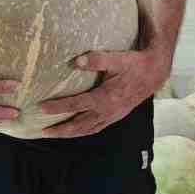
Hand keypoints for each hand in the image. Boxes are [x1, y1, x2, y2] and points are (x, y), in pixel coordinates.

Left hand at [40, 48, 170, 138]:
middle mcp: (107, 111)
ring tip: (54, 134)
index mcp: (104, 98)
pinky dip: (83, 131)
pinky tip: (75, 130)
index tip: (40, 108)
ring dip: (70, 133)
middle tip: (42, 132)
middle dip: (60, 130)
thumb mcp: (116, 59)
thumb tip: (76, 61)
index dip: (57, 107)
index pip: (75, 105)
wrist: (154, 73)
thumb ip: (96, 60)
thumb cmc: (134, 64)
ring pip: (87, 130)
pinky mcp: (115, 116)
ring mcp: (112, 116)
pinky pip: (96, 128)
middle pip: (78, 125)